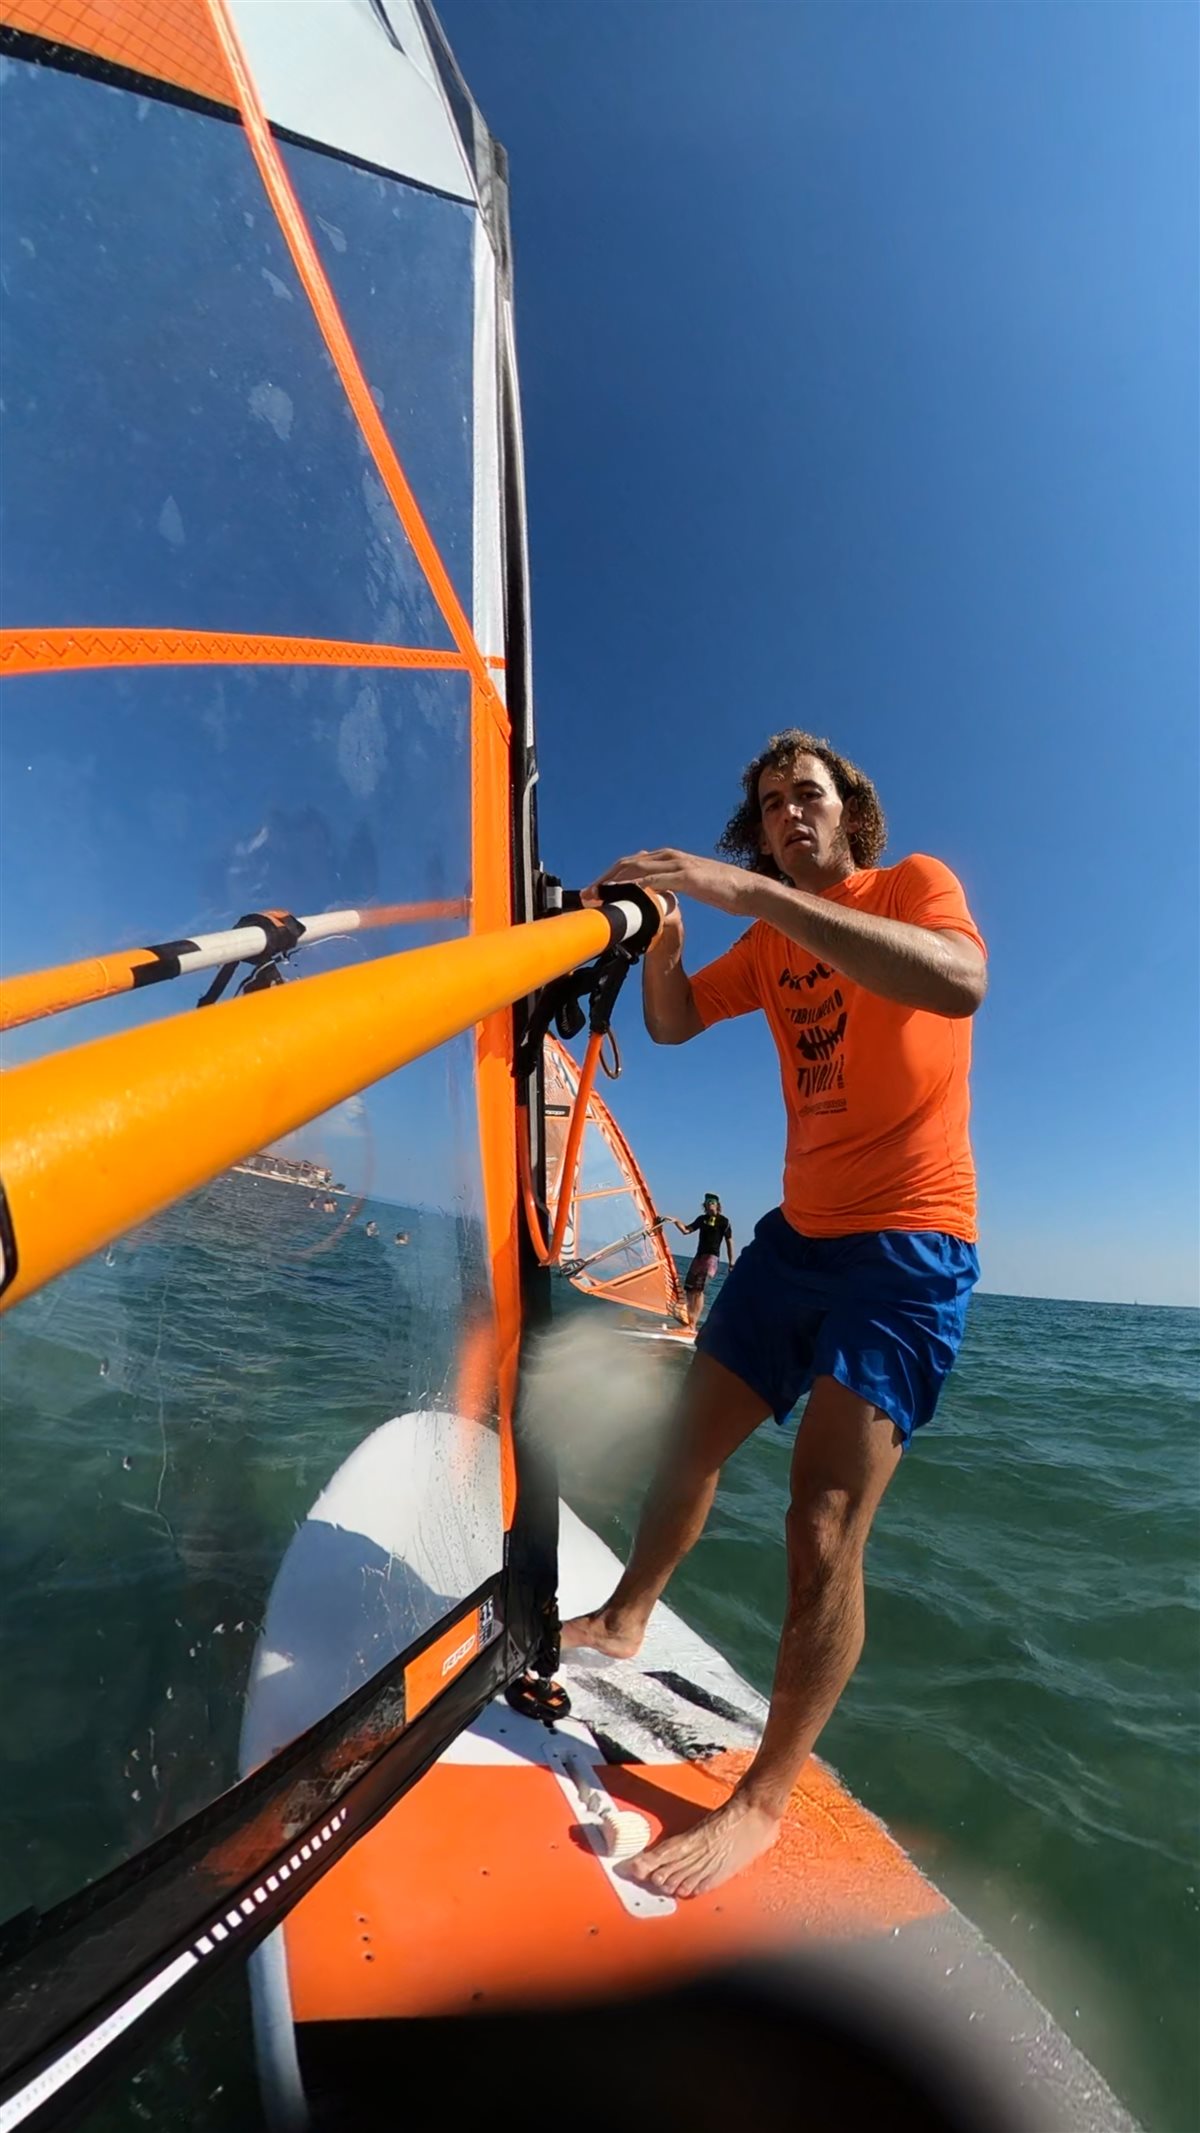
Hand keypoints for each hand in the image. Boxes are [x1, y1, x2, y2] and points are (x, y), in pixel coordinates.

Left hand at [586, 850, 752, 918]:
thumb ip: (670, 885)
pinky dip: (637, 885)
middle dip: (604, 877)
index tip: (594, 891)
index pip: (631, 864)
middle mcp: (669, 857)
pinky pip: (656, 880)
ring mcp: (678, 865)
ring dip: (614, 881)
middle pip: (627, 864)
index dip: (609, 876)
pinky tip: (624, 893)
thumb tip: (654, 894)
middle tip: (587, 893)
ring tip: (597, 894)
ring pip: (637, 868)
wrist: (748, 890)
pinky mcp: (687, 876)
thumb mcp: (689, 885)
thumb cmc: (721, 890)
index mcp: (668, 859)